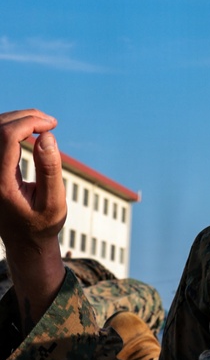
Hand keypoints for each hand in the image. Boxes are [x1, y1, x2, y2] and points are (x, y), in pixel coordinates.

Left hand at [0, 110, 67, 331]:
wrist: (23, 242)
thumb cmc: (41, 224)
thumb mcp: (54, 202)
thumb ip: (50, 169)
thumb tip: (46, 136)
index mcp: (0, 183)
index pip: (6, 137)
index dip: (29, 123)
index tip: (52, 125)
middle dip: (24, 117)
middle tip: (50, 122)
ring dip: (17, 120)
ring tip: (42, 124)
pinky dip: (10, 128)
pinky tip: (28, 132)